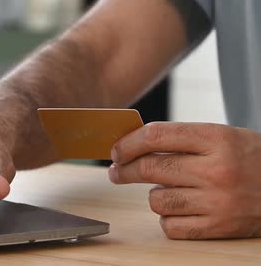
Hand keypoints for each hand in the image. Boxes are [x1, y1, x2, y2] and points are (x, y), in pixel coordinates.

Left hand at [109, 122, 260, 238]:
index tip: (116, 150)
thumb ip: (181, 139)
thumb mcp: (222, 136)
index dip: (128, 143)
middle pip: (149, 168)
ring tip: (165, 189)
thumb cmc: (251, 159)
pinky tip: (177, 208)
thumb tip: (133, 145)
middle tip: (117, 170)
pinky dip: (167, 218)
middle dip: (124, 169)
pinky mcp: (219, 227)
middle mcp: (216, 170)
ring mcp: (218, 202)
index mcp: (217, 139)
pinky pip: (171, 226)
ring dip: (153, 194)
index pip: (156, 136)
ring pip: (156, 200)